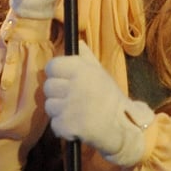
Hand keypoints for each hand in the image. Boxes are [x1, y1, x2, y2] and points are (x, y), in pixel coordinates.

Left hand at [44, 41, 153, 165]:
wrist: (123, 126)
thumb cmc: (110, 98)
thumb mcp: (101, 73)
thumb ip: (86, 57)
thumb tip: (77, 42)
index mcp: (81, 70)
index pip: (52, 66)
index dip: (55, 73)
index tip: (61, 79)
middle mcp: (74, 85)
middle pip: (48, 87)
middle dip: (57, 94)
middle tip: (71, 99)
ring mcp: (69, 107)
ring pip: (49, 106)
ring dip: (59, 111)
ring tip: (75, 113)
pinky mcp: (66, 125)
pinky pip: (55, 124)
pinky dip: (63, 127)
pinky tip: (76, 125)